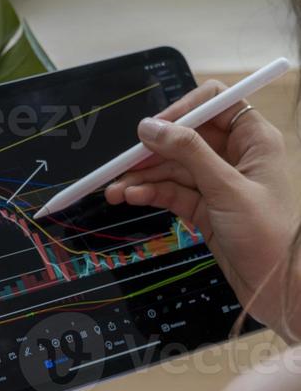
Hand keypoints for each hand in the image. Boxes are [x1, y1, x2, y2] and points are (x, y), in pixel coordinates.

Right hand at [105, 80, 300, 339]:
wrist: (276, 285)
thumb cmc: (266, 232)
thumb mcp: (226, 188)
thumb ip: (187, 152)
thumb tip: (150, 127)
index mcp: (253, 139)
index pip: (214, 105)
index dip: (182, 112)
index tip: (152, 129)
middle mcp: (235, 156)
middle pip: (186, 139)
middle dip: (152, 152)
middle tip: (120, 166)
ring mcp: (218, 184)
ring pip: (174, 169)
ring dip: (144, 178)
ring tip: (114, 191)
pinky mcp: (205, 209)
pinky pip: (173, 193)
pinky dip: (152, 194)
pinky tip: (131, 198)